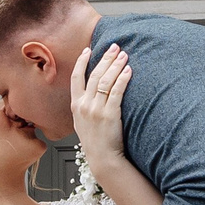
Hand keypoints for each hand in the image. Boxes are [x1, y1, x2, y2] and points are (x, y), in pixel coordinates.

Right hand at [69, 44, 130, 174]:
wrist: (102, 158)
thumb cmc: (95, 141)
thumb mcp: (82, 122)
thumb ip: (83, 106)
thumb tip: (90, 92)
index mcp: (76, 105)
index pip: (76, 77)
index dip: (82, 61)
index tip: (88, 49)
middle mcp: (84, 105)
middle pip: (94, 75)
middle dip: (105, 58)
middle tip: (115, 46)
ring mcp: (96, 109)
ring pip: (106, 81)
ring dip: (115, 65)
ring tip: (124, 55)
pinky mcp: (110, 114)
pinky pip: (117, 92)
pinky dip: (123, 79)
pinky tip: (128, 70)